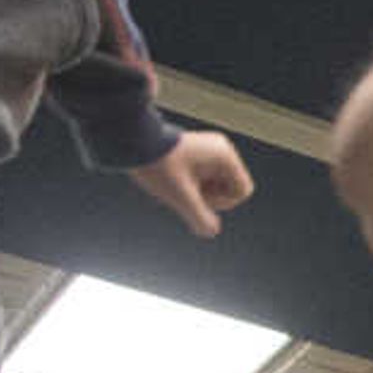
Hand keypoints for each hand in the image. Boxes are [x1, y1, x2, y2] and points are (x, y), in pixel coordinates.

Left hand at [129, 129, 254, 237]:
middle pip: (229, 187)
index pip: (242, 190)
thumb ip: (199, 218)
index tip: (199, 198)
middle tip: (184, 191)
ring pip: (214, 182)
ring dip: (197, 189)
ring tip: (174, 183)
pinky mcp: (194, 151)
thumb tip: (210, 231)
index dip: (223, 203)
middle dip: (208, 195)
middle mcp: (220, 149)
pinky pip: (203, 175)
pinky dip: (190, 182)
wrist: (130, 140)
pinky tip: (172, 178)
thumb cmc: (156, 163)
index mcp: (224, 156)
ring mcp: (207, 148)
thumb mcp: (180, 197)